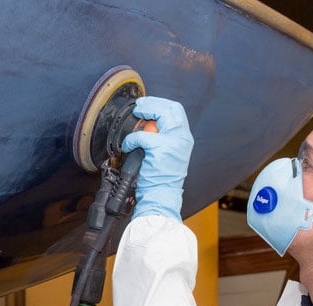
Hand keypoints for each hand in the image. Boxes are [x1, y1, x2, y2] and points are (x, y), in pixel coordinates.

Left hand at [121, 96, 193, 220]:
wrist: (162, 196)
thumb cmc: (162, 179)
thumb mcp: (168, 154)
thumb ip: (163, 138)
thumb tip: (147, 125)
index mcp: (185, 139)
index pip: (177, 111)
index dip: (161, 104)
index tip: (149, 105)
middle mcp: (183, 138)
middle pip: (171, 108)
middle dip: (153, 103)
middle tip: (140, 106)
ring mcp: (173, 143)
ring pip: (161, 114)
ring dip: (145, 111)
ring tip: (136, 114)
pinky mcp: (161, 149)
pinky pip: (142, 136)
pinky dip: (131, 139)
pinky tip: (127, 145)